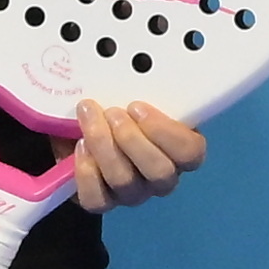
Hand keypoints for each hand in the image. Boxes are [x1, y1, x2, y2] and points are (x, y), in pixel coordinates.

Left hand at [69, 96, 204, 215]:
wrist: (76, 127)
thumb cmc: (113, 105)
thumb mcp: (129, 91)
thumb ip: (139, 86)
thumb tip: (135, 66)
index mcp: (178, 147)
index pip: (191, 152)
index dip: (167, 132)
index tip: (138, 106)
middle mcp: (161, 176)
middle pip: (160, 172)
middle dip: (132, 140)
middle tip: (112, 112)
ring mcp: (133, 193)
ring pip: (127, 183)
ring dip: (104, 146)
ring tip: (89, 119)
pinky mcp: (103, 202)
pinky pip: (98, 199)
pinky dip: (87, 172)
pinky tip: (79, 148)